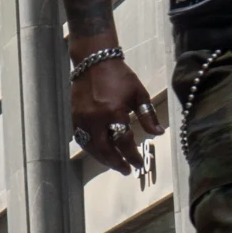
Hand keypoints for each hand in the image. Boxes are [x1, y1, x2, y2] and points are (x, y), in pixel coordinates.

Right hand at [70, 57, 163, 174]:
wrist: (93, 62)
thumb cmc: (120, 77)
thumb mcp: (139, 94)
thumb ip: (148, 116)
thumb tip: (157, 134)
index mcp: (114, 113)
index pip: (124, 142)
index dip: (132, 155)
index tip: (138, 164)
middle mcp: (96, 119)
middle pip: (105, 149)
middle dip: (116, 162)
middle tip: (126, 170)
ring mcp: (82, 119)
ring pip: (91, 147)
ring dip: (102, 159)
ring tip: (113, 164)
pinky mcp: (74, 117)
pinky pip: (81, 139)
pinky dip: (90, 149)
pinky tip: (98, 152)